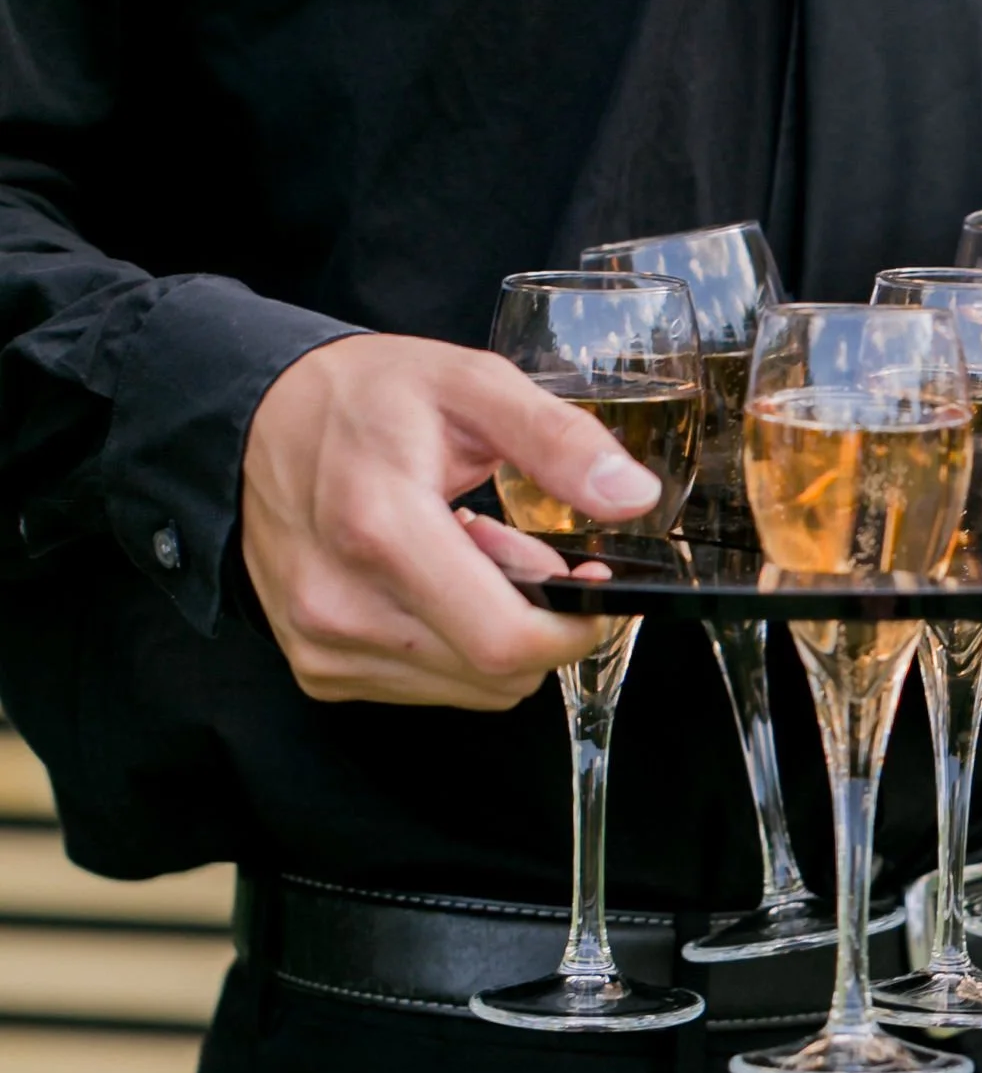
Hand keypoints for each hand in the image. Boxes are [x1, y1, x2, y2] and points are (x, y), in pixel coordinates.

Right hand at [241, 334, 664, 709]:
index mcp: (381, 528)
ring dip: (491, 632)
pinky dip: (450, 644)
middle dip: (535, 618)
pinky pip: (426, 686)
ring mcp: (322, 644)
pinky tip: (428, 580)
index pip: (506, 641)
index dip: (573, 626)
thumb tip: (633, 496)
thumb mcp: (471, 384)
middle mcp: (341, 603)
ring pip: (469, 688)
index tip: (589, 580)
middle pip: (497, 672)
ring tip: (462, 554)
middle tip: (513, 544)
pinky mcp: (316, 669)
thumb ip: (558, 440)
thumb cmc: (363, 397)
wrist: (258, 419)